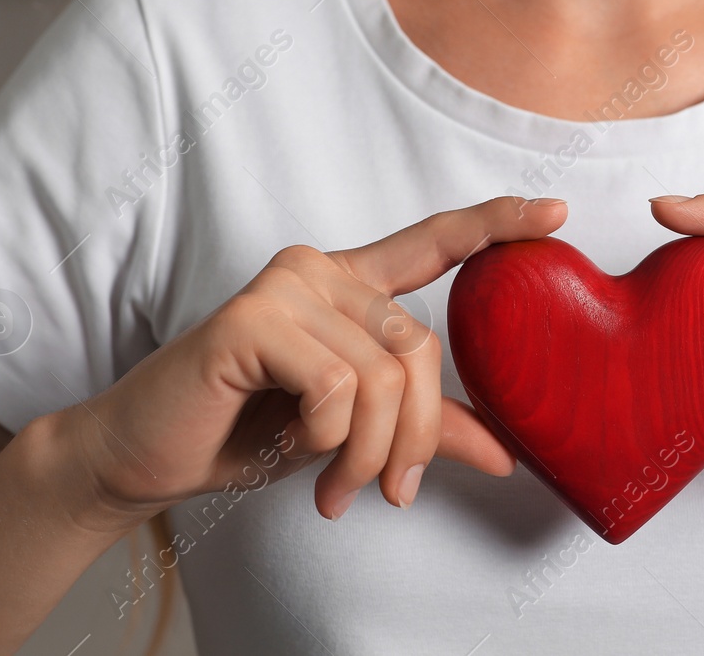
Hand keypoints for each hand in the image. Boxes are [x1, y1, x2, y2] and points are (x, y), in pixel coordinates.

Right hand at [51, 196, 567, 529]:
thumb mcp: (353, 431)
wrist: (147, 456)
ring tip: (337, 487)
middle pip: (420, 348)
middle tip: (390, 491)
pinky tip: (292, 446)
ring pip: (381, 374)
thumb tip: (506, 455)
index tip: (556, 212)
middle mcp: (320, 270)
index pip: (432, 244)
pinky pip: (335, 385)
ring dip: (370, 452)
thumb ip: (424, 428)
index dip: (495, 224)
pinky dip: (326, 436)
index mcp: (348, 285)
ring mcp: (284, 287)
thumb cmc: (247, 432)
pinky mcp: (251, 319)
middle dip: (413, 437)